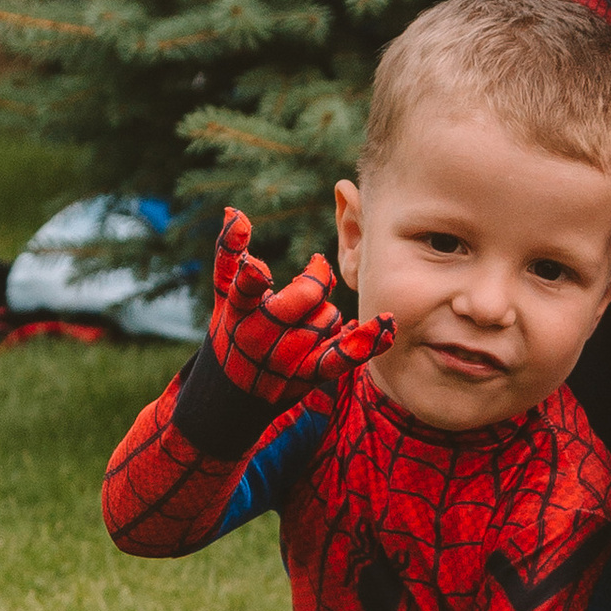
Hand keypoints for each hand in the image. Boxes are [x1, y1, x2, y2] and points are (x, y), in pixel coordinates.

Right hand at [208, 207, 389, 399]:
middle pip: (303, 297)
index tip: (258, 266)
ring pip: (327, 318)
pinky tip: (386, 324)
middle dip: (316, 281)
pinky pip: (343, 356)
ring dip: (326, 311)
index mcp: (238, 311)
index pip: (245, 289)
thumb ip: (229, 253)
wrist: (229, 399)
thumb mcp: (224, 296)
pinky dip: (365, 342)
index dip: (252, 277)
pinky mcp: (310, 375)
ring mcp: (287, 358)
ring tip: (307, 317)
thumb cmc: (230, 332)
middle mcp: (262, 335)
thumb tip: (234, 211)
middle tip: (317, 270)